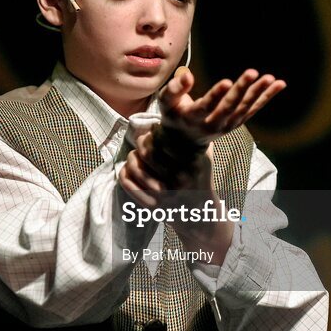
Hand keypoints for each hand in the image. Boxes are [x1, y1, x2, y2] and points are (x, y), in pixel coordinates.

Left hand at [118, 130, 233, 260]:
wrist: (200, 216)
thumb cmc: (200, 180)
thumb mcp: (205, 157)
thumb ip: (196, 137)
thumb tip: (181, 114)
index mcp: (194, 163)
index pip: (164, 140)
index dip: (154, 133)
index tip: (153, 131)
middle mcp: (181, 178)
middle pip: (148, 152)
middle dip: (141, 142)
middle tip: (141, 141)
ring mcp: (166, 194)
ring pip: (135, 167)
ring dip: (131, 158)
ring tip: (134, 155)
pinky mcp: (154, 206)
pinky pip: (128, 185)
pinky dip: (124, 175)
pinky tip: (127, 170)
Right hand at [159, 66, 285, 144]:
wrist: (184, 142)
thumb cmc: (174, 114)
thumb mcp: (167, 103)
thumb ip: (175, 88)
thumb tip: (187, 75)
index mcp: (193, 118)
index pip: (206, 107)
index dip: (216, 95)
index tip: (227, 82)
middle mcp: (212, 124)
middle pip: (229, 107)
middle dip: (241, 89)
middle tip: (252, 72)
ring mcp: (227, 125)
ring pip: (244, 108)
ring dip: (258, 93)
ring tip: (270, 78)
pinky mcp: (237, 122)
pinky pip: (254, 108)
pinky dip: (267, 97)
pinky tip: (279, 84)